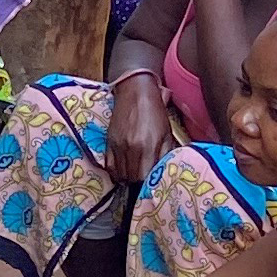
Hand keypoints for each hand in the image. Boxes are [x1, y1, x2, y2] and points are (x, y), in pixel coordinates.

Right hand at [108, 70, 171, 187]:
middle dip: (139, 183)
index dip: (149, 185)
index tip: (152, 185)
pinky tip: (124, 170)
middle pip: (132, 179)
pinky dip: (116, 172)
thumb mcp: (167, 132)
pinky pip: (109, 167)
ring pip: (120, 175)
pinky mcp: (109, 143)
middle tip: (144, 182)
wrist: (135, 92)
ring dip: (128, 179)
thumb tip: (165, 172)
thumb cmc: (155, 112)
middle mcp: (132, 148)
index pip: (146, 178)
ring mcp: (118, 146)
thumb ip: (166, 154)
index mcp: (149, 146)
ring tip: (135, 176)